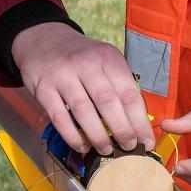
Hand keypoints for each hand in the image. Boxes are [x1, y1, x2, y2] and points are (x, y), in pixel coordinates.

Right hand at [11, 22, 153, 155]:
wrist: (43, 40)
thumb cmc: (82, 57)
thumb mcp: (104, 59)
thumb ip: (120, 84)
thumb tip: (138, 121)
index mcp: (107, 57)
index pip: (129, 93)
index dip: (140, 121)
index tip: (147, 140)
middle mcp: (86, 64)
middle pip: (108, 103)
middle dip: (122, 130)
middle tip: (130, 148)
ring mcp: (63, 76)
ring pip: (84, 112)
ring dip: (98, 136)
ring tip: (107, 150)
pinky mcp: (43, 89)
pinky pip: (60, 118)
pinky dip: (73, 136)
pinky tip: (83, 147)